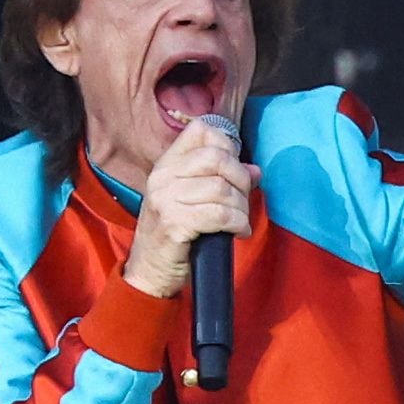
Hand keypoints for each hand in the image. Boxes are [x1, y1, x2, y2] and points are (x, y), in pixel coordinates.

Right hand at [118, 118, 252, 298]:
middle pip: (217, 158)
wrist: (148, 271)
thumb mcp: (191, 200)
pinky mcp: (173, 224)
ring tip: (240, 220)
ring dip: (241, 207)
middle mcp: (163, 177)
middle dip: (241, 179)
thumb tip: (255, 170)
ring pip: (222, 189)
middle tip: (243, 200)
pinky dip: (237, 223)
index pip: (200, 131)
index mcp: (167, 165)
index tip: (234, 170)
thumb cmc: (174, 234)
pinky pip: (219, 215)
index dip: (227, 146)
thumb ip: (221, 180)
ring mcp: (165, 200)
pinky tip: (238, 232)